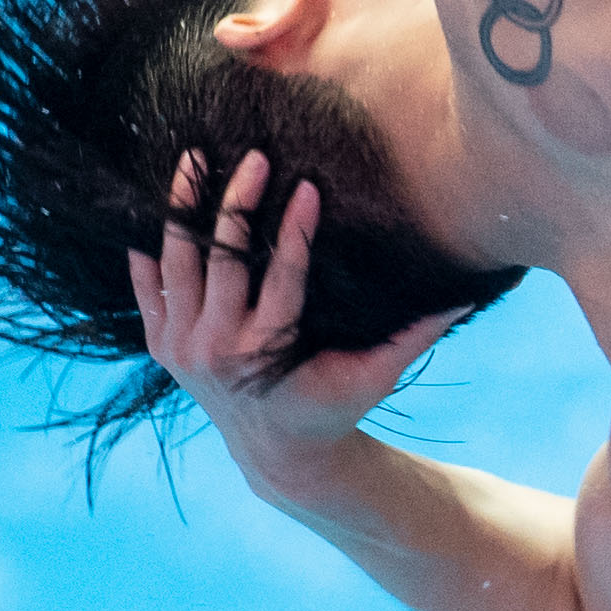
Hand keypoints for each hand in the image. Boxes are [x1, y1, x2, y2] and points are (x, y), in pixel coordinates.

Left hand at [129, 150, 457, 486]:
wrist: (275, 452)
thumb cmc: (332, 407)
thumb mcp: (375, 376)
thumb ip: (414, 336)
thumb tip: (467, 297)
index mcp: (268, 351)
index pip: (281, 276)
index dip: (293, 228)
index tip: (306, 186)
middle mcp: (217, 348)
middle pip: (222, 260)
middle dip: (236, 203)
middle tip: (255, 158)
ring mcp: (182, 348)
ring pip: (177, 265)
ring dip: (183, 211)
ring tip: (192, 161)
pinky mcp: (162, 347)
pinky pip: (147, 291)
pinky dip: (144, 256)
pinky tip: (146, 212)